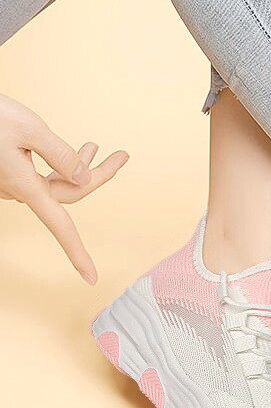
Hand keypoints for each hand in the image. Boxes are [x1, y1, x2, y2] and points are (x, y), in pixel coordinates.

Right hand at [0, 93, 128, 283]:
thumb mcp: (30, 128)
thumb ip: (61, 154)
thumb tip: (84, 179)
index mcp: (24, 186)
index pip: (60, 227)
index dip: (77, 253)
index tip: (91, 278)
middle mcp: (17, 189)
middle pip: (67, 194)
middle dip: (98, 176)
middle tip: (122, 155)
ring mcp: (11, 182)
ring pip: (55, 183)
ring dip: (79, 167)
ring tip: (97, 146)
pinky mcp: (8, 172)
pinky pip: (42, 175)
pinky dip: (62, 164)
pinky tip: (79, 148)